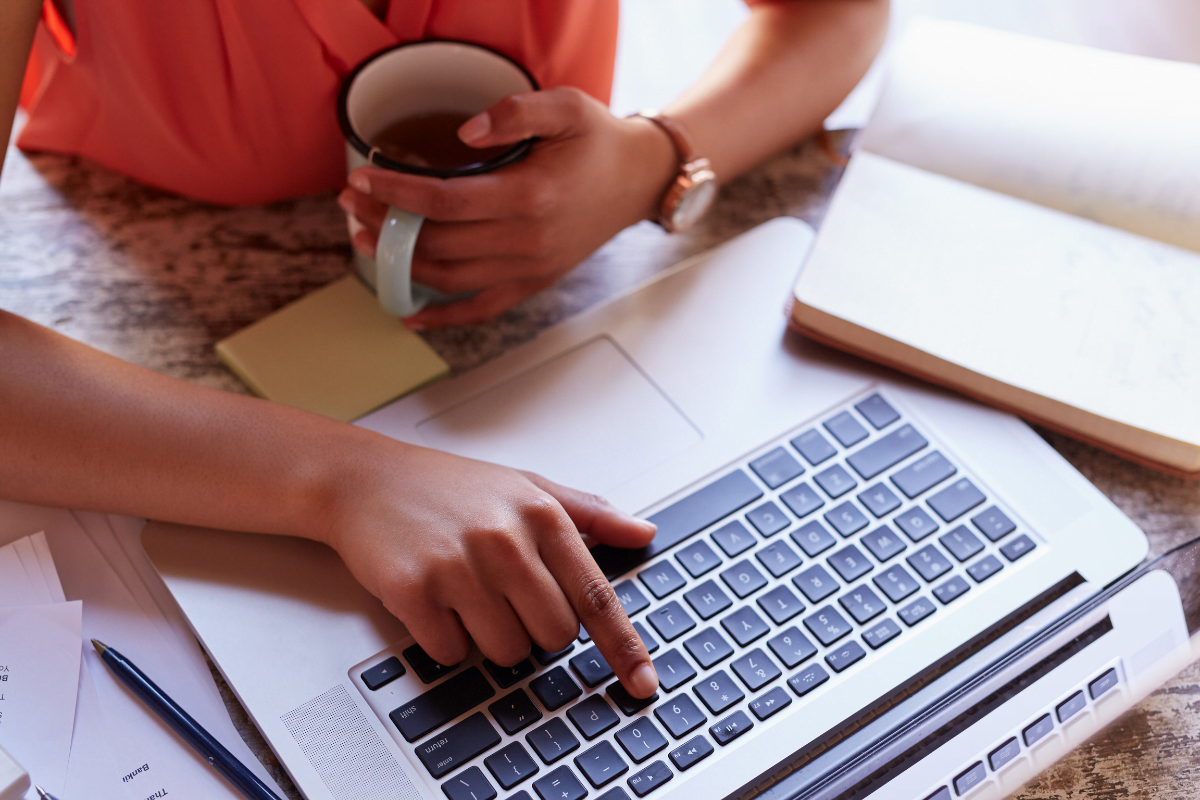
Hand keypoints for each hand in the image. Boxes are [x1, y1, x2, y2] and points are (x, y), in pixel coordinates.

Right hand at [321, 440, 660, 696]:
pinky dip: (444, 638)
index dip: (624, 647)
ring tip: (465, 591)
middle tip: (504, 593)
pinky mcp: (414, 591)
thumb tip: (644, 533)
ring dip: (489, 636)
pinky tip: (433, 598)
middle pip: (554, 635)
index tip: (642, 684)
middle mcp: (505, 540)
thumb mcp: (527, 486)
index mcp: (541, 515)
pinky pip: (452, 652)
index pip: (596, 596)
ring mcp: (459, 567)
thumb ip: (590, 513)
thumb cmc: (450, 487)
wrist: (365, 479)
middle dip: (534, 626)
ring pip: (506, 652)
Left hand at [338, 87, 676, 327]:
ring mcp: (531, 268)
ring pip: (451, 279)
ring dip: (402, 266)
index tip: (361, 180)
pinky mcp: (534, 283)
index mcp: (530, 196)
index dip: (395, 194)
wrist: (639, 180)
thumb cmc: (599, 141)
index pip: (444, 202)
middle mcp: (528, 240)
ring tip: (368, 242)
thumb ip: (514, 113)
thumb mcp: (564, 107)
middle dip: (387, 226)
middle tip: (352, 205)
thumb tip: (464, 132)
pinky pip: (481, 309)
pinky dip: (443, 318)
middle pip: (439, 242)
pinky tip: (410, 316)